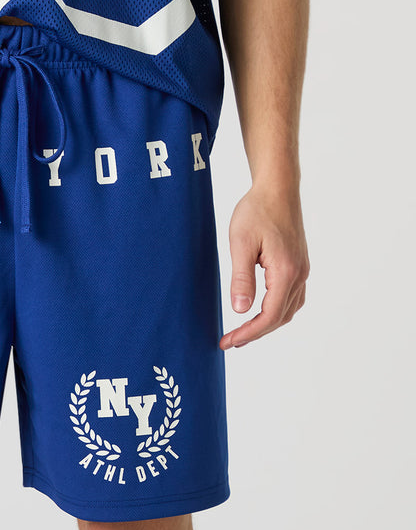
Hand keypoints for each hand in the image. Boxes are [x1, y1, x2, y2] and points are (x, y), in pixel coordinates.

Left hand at [220, 183, 309, 349]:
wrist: (277, 188)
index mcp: (285, 272)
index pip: (269, 317)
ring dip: (266, 325)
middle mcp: (299, 274)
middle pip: (279, 318)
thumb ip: (241, 279)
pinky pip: (292, 298)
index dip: (248, 334)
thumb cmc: (257, 210)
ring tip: (243, 333)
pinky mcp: (299, 265)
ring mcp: (302, 270)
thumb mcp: (241, 244)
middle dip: (254, 333)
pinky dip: (277, 312)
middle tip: (229, 341)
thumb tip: (241, 310)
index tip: (227, 342)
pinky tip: (261, 313)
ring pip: (288, 311)